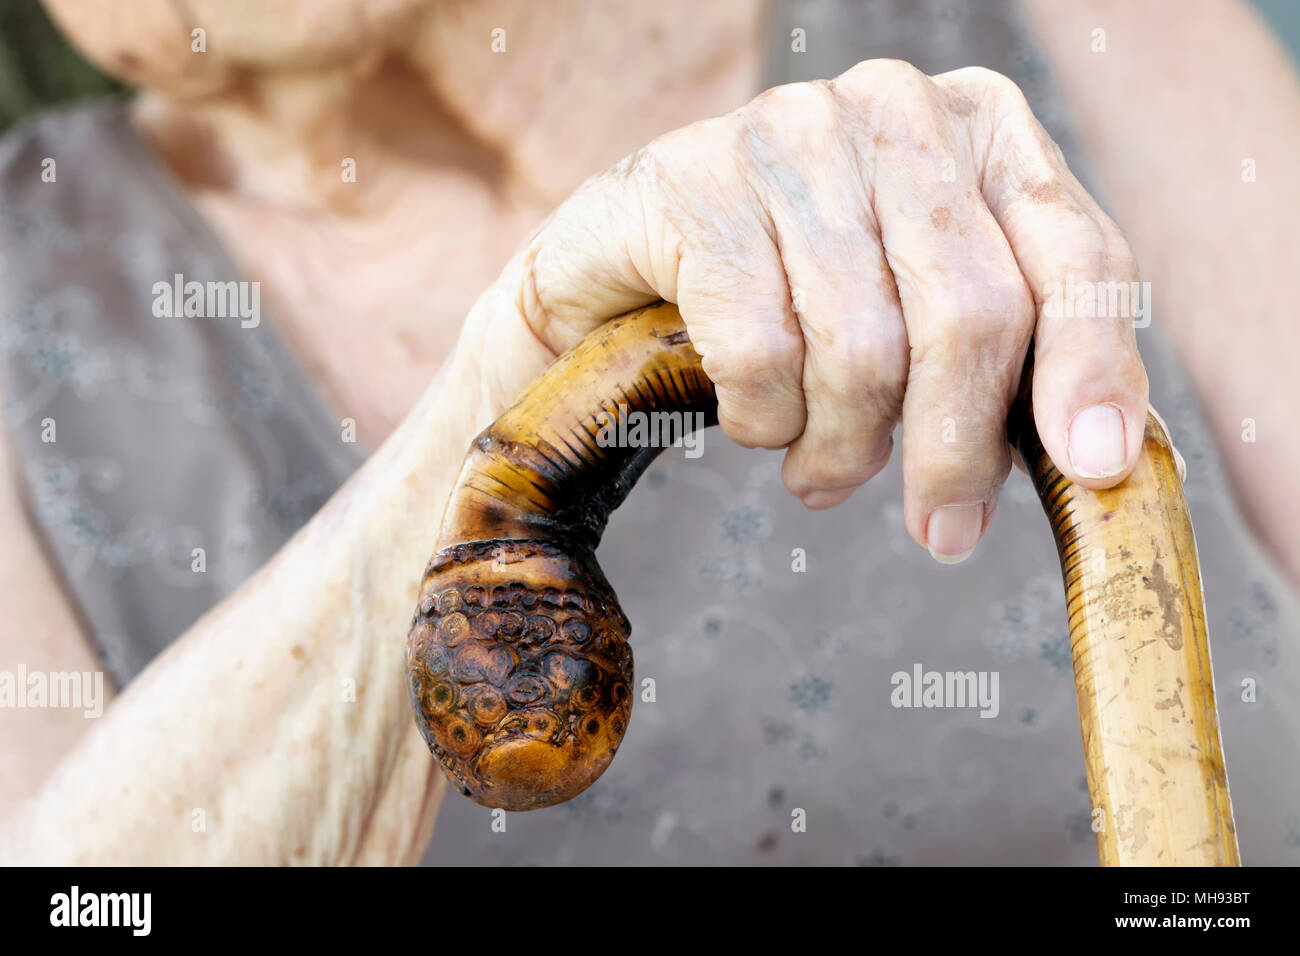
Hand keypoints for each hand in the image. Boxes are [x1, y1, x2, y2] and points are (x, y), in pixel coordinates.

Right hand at [467, 59, 1148, 562]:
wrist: (621, 269)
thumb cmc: (792, 295)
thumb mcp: (917, 307)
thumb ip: (1004, 354)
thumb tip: (1095, 459)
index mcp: (981, 129)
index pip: (1072, 254)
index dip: (1091, 367)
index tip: (1091, 469)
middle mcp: (894, 109)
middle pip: (970, 314)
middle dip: (956, 449)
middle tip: (942, 531)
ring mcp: (787, 135)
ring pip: (860, 349)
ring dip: (844, 448)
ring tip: (821, 468)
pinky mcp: (690, 186)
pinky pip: (760, 356)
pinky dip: (763, 421)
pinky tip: (754, 420)